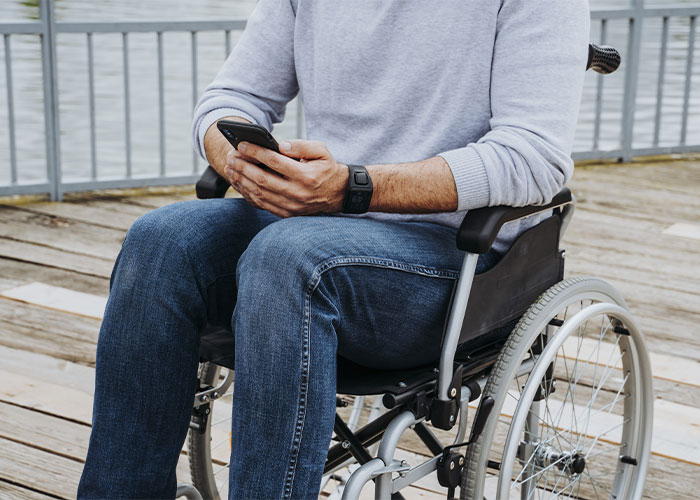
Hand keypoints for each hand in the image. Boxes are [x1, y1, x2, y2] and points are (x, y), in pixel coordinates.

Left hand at [224, 139, 349, 217]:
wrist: (337, 194)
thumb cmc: (326, 168)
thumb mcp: (321, 150)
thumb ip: (301, 145)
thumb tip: (281, 145)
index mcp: (305, 176)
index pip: (275, 162)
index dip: (256, 152)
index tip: (242, 145)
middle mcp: (297, 193)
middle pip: (262, 179)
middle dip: (243, 167)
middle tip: (232, 158)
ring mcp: (291, 206)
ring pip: (260, 194)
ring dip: (242, 181)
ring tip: (231, 170)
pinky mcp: (287, 214)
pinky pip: (263, 205)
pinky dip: (249, 194)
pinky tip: (241, 184)